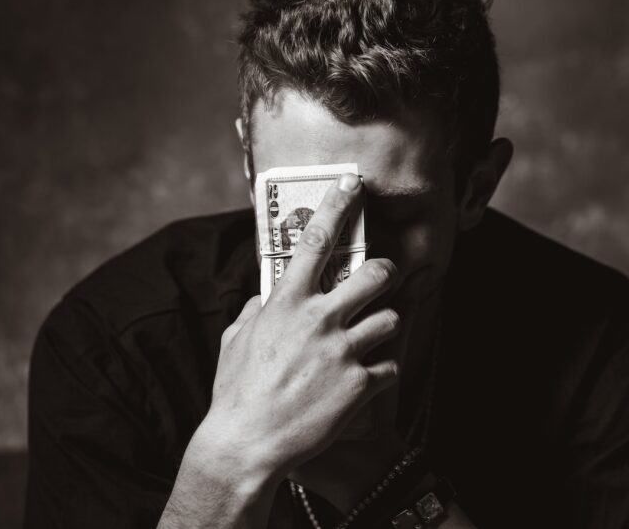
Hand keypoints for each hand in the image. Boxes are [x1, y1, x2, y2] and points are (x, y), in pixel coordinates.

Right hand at [197, 173, 402, 477]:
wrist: (246, 445)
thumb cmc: (236, 392)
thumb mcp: (236, 340)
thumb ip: (256, 312)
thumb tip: (266, 300)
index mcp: (286, 303)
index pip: (314, 240)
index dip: (337, 206)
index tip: (352, 184)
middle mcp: (319, 319)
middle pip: (375, 274)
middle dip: (386, 273)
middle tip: (383, 281)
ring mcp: (342, 351)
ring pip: (392, 319)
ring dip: (385, 328)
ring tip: (371, 341)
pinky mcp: (359, 385)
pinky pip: (390, 368)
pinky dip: (382, 375)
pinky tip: (367, 385)